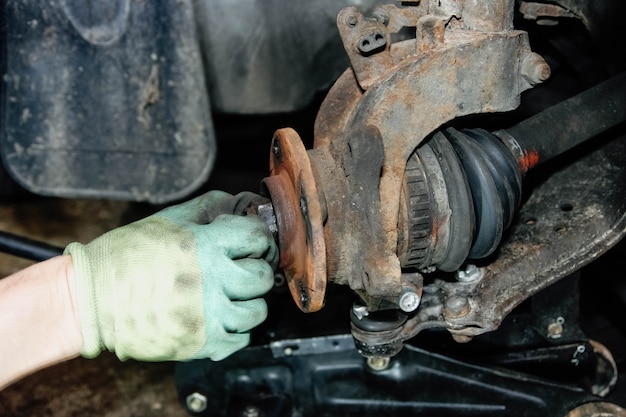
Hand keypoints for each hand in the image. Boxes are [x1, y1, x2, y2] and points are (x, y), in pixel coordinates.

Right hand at [64, 191, 277, 361]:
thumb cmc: (125, 256)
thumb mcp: (169, 220)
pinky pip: (242, 339)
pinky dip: (235, 329)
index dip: (258, 239)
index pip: (258, 238)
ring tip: (228, 295)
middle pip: (263, 277)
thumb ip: (210, 209)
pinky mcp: (202, 343)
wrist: (90, 300)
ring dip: (247, 302)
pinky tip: (218, 316)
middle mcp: (212, 281)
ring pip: (257, 311)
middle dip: (254, 270)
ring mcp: (209, 316)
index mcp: (205, 246)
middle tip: (238, 270)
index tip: (251, 245)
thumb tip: (241, 205)